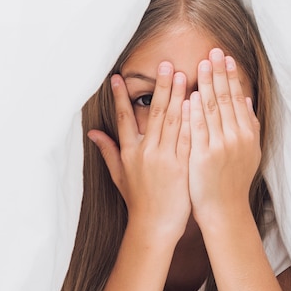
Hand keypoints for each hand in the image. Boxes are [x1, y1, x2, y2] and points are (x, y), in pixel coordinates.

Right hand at [88, 63, 191, 241]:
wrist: (155, 226)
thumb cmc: (138, 201)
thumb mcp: (119, 176)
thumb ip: (108, 151)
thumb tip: (92, 133)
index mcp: (130, 153)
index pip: (123, 120)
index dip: (121, 98)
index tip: (118, 77)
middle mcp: (146, 153)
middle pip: (153, 114)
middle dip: (159, 87)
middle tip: (165, 65)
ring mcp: (165, 159)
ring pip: (172, 122)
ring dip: (177, 97)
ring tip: (182, 75)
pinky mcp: (182, 167)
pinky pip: (188, 139)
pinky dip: (192, 120)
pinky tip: (197, 104)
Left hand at [188, 48, 260, 227]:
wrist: (225, 210)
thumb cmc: (231, 181)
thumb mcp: (247, 152)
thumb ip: (247, 125)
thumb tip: (245, 99)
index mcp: (247, 134)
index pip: (237, 99)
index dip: (231, 76)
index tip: (226, 57)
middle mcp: (237, 137)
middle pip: (226, 99)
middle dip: (220, 73)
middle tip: (214, 50)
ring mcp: (221, 146)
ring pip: (214, 109)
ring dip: (208, 85)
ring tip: (203, 64)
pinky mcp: (204, 156)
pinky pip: (199, 129)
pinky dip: (196, 111)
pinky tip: (192, 95)